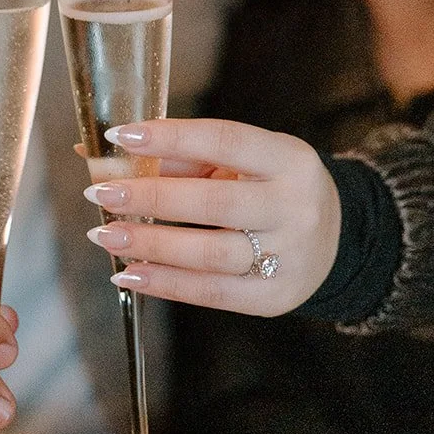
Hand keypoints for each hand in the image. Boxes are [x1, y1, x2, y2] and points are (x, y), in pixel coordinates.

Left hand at [81, 118, 341, 315]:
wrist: (334, 240)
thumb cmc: (270, 189)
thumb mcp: (243, 162)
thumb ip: (180, 157)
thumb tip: (102, 155)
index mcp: (289, 159)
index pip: (226, 141)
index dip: (172, 137)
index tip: (121, 134)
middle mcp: (294, 207)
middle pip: (214, 202)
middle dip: (150, 196)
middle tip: (99, 192)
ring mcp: (288, 256)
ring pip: (209, 254)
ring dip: (150, 245)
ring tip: (105, 235)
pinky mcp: (273, 298)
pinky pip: (211, 293)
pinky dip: (165, 284)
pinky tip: (129, 274)